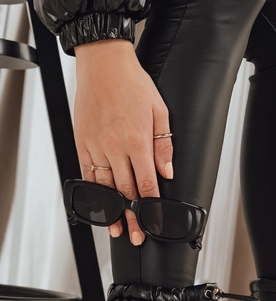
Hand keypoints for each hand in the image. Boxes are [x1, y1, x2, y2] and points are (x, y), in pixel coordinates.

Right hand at [74, 39, 172, 244]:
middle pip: (126, 191)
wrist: (103, 64)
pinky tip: (99, 205)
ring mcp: (96, 146)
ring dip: (113, 210)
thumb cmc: (133, 83)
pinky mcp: (82, 142)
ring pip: (106, 186)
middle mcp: (115, 147)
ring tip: (117, 229)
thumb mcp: (160, 111)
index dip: (151, 207)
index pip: (147, 183)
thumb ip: (164, 144)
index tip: (154, 223)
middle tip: (137, 236)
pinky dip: (94, 192)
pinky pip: (88, 173)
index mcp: (137, 141)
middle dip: (133, 217)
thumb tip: (168, 171)